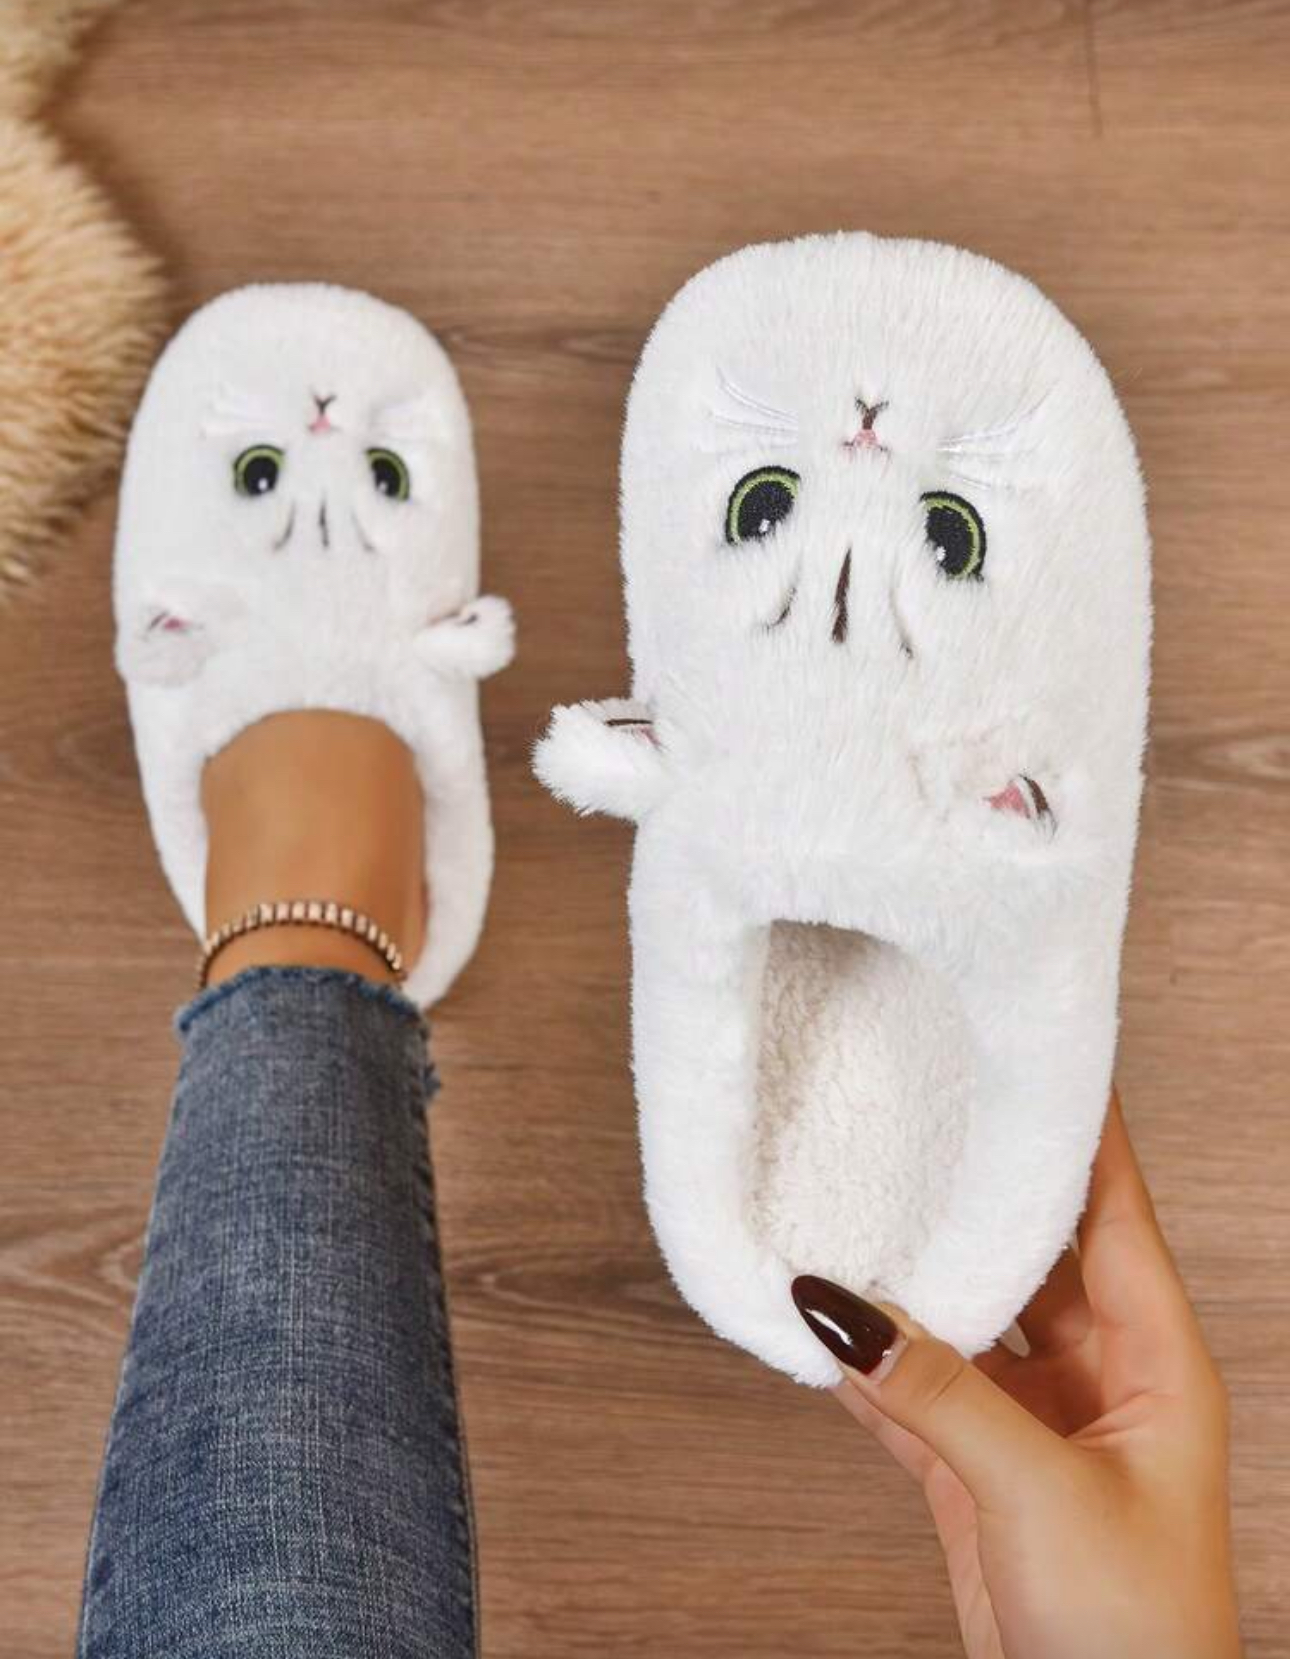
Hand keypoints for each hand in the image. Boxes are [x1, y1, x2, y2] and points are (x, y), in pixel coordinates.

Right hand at [792, 1093, 1241, 1658]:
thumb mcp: (1043, 1492)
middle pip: (1029, 1252)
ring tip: (848, 1208)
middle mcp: (1099, 1374)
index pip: (1114, 1210)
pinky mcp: (981, 1472)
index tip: (1038, 1054)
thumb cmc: (1136, 1632)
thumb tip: (841, 1307)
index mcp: (1156, 1359)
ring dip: (911, 1278)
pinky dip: (873, 1361)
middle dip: (973, 1192)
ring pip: (966, 1318)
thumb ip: (939, 1393)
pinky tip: (825, 1325)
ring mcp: (1036, 1423)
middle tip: (916, 1116)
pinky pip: (918, 1391)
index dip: (1080, 1131)